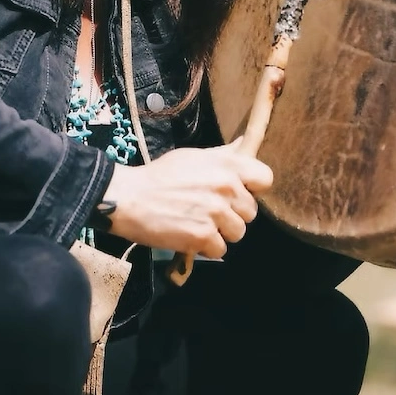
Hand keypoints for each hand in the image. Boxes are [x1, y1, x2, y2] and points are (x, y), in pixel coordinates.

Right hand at [102, 139, 273, 257]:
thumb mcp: (193, 157)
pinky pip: (220, 250)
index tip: (240, 191)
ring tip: (199, 223)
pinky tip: (190, 234)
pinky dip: (205, 247)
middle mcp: (226, 188)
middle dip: (233, 214)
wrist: (130, 198)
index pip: (265, 178)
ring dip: (220, 232)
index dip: (254, 188)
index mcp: (226, 165)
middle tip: (210, 210)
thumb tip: (245, 145)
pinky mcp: (203, 236)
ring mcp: (216, 213)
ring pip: (238, 232)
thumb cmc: (160, 175)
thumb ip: (223, 155)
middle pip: (251, 212)